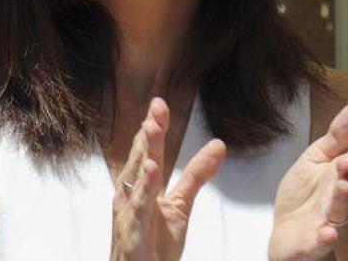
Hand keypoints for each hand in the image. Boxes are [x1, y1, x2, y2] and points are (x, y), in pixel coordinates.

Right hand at [111, 98, 226, 260]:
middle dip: (147, 133)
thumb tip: (219, 145)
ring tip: (151, 129)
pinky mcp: (133, 231)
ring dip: (143, 152)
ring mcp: (128, 212)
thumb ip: (197, 175)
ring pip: (136, 177)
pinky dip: (144, 186)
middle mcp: (129, 194)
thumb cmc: (153, 243)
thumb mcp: (181, 205)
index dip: (154, 127)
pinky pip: (138, 206)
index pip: (147, 150)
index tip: (160, 103)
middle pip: (140, 157)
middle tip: (156, 107)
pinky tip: (150, 168)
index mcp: (140, 185)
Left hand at [269, 103, 347, 260]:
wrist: (288, 232)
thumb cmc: (307, 195)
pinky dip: (326, 237)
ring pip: (341, 212)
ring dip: (344, 200)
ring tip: (345, 186)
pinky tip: (328, 232)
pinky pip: (321, 241)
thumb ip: (338, 136)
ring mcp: (330, 221)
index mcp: (342, 176)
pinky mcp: (314, 241)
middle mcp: (342, 200)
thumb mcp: (317, 159)